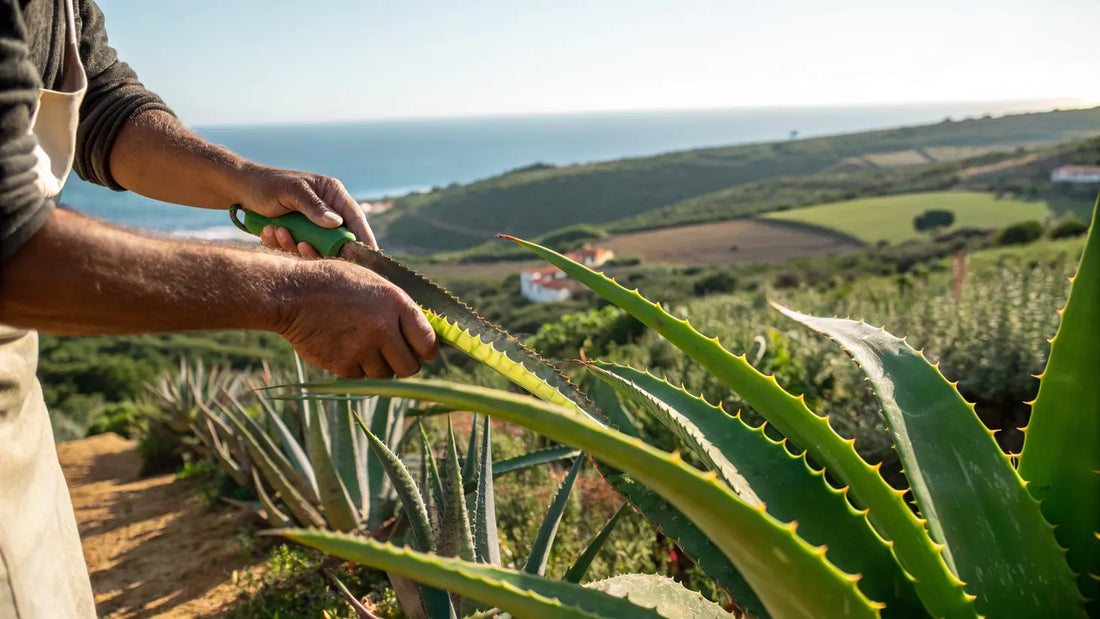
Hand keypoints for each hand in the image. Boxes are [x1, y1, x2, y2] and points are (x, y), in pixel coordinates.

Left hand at [239, 164, 377, 255]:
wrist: (239, 190)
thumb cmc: (267, 184)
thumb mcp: (292, 192)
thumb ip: (314, 207)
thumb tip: (337, 223)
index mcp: (332, 193)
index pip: (355, 217)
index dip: (363, 236)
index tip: (369, 255)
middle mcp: (326, 211)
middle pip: (337, 239)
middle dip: (319, 246)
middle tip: (302, 246)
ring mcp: (312, 225)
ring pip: (315, 247)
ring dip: (294, 244)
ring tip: (277, 231)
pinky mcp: (298, 235)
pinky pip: (297, 249)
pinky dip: (282, 244)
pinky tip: (268, 231)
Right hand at [276, 260, 437, 378]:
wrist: (292, 293)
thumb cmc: (334, 283)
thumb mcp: (373, 283)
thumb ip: (397, 308)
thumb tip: (423, 331)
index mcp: (396, 303)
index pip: (428, 342)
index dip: (427, 351)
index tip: (422, 352)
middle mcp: (383, 328)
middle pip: (409, 367)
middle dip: (404, 364)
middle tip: (393, 356)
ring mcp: (362, 348)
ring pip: (383, 374)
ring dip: (376, 365)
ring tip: (361, 344)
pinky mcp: (342, 364)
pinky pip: (359, 376)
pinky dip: (353, 367)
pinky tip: (342, 346)